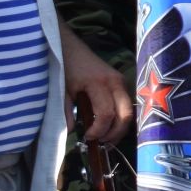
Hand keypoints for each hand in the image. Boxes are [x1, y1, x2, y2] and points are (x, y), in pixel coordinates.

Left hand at [62, 30, 130, 145]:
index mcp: (99, 84)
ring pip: (129, 111)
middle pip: (125, 115)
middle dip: (115, 133)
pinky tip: (108, 126)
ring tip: (105, 138)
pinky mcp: (121, 83)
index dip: (99, 130)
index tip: (88, 137)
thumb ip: (65, 112)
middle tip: (101, 143)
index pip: (106, 114)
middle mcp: (115, 83)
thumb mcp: (61, 90)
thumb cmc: (65, 67)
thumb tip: (71, 134)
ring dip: (120, 128)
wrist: (70, 46)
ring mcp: (121, 82)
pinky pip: (126, 105)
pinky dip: (120, 119)